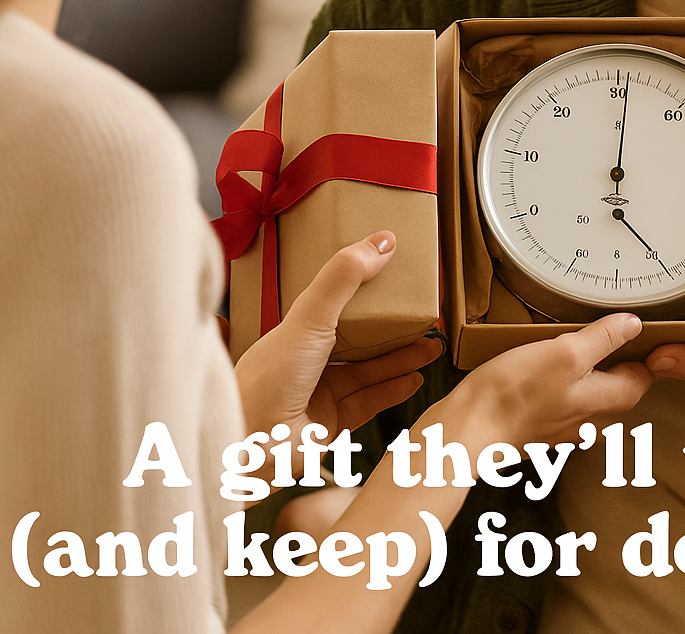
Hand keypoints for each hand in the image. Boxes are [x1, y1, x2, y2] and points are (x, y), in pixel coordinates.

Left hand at [234, 231, 442, 476]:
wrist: (253, 444)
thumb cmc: (269, 377)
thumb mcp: (310, 316)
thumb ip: (344, 277)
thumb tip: (383, 240)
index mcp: (297, 331)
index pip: (337, 303)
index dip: (365, 290)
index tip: (396, 277)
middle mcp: (308, 360)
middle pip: (359, 340)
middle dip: (393, 330)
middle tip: (424, 318)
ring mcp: (320, 393)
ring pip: (369, 371)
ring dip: (402, 360)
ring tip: (431, 348)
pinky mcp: (331, 424)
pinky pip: (370, 403)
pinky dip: (394, 391)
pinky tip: (415, 379)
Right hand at [444, 313, 652, 451]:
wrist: (469, 430)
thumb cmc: (514, 392)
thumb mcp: (565, 352)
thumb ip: (603, 339)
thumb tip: (634, 325)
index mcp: (603, 402)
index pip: (641, 379)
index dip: (642, 353)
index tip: (636, 331)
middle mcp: (588, 421)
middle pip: (615, 388)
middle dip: (614, 362)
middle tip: (604, 332)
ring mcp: (561, 427)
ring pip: (586, 396)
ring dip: (584, 374)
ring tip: (568, 347)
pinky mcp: (537, 428)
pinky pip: (558, 403)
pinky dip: (557, 385)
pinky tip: (538, 371)